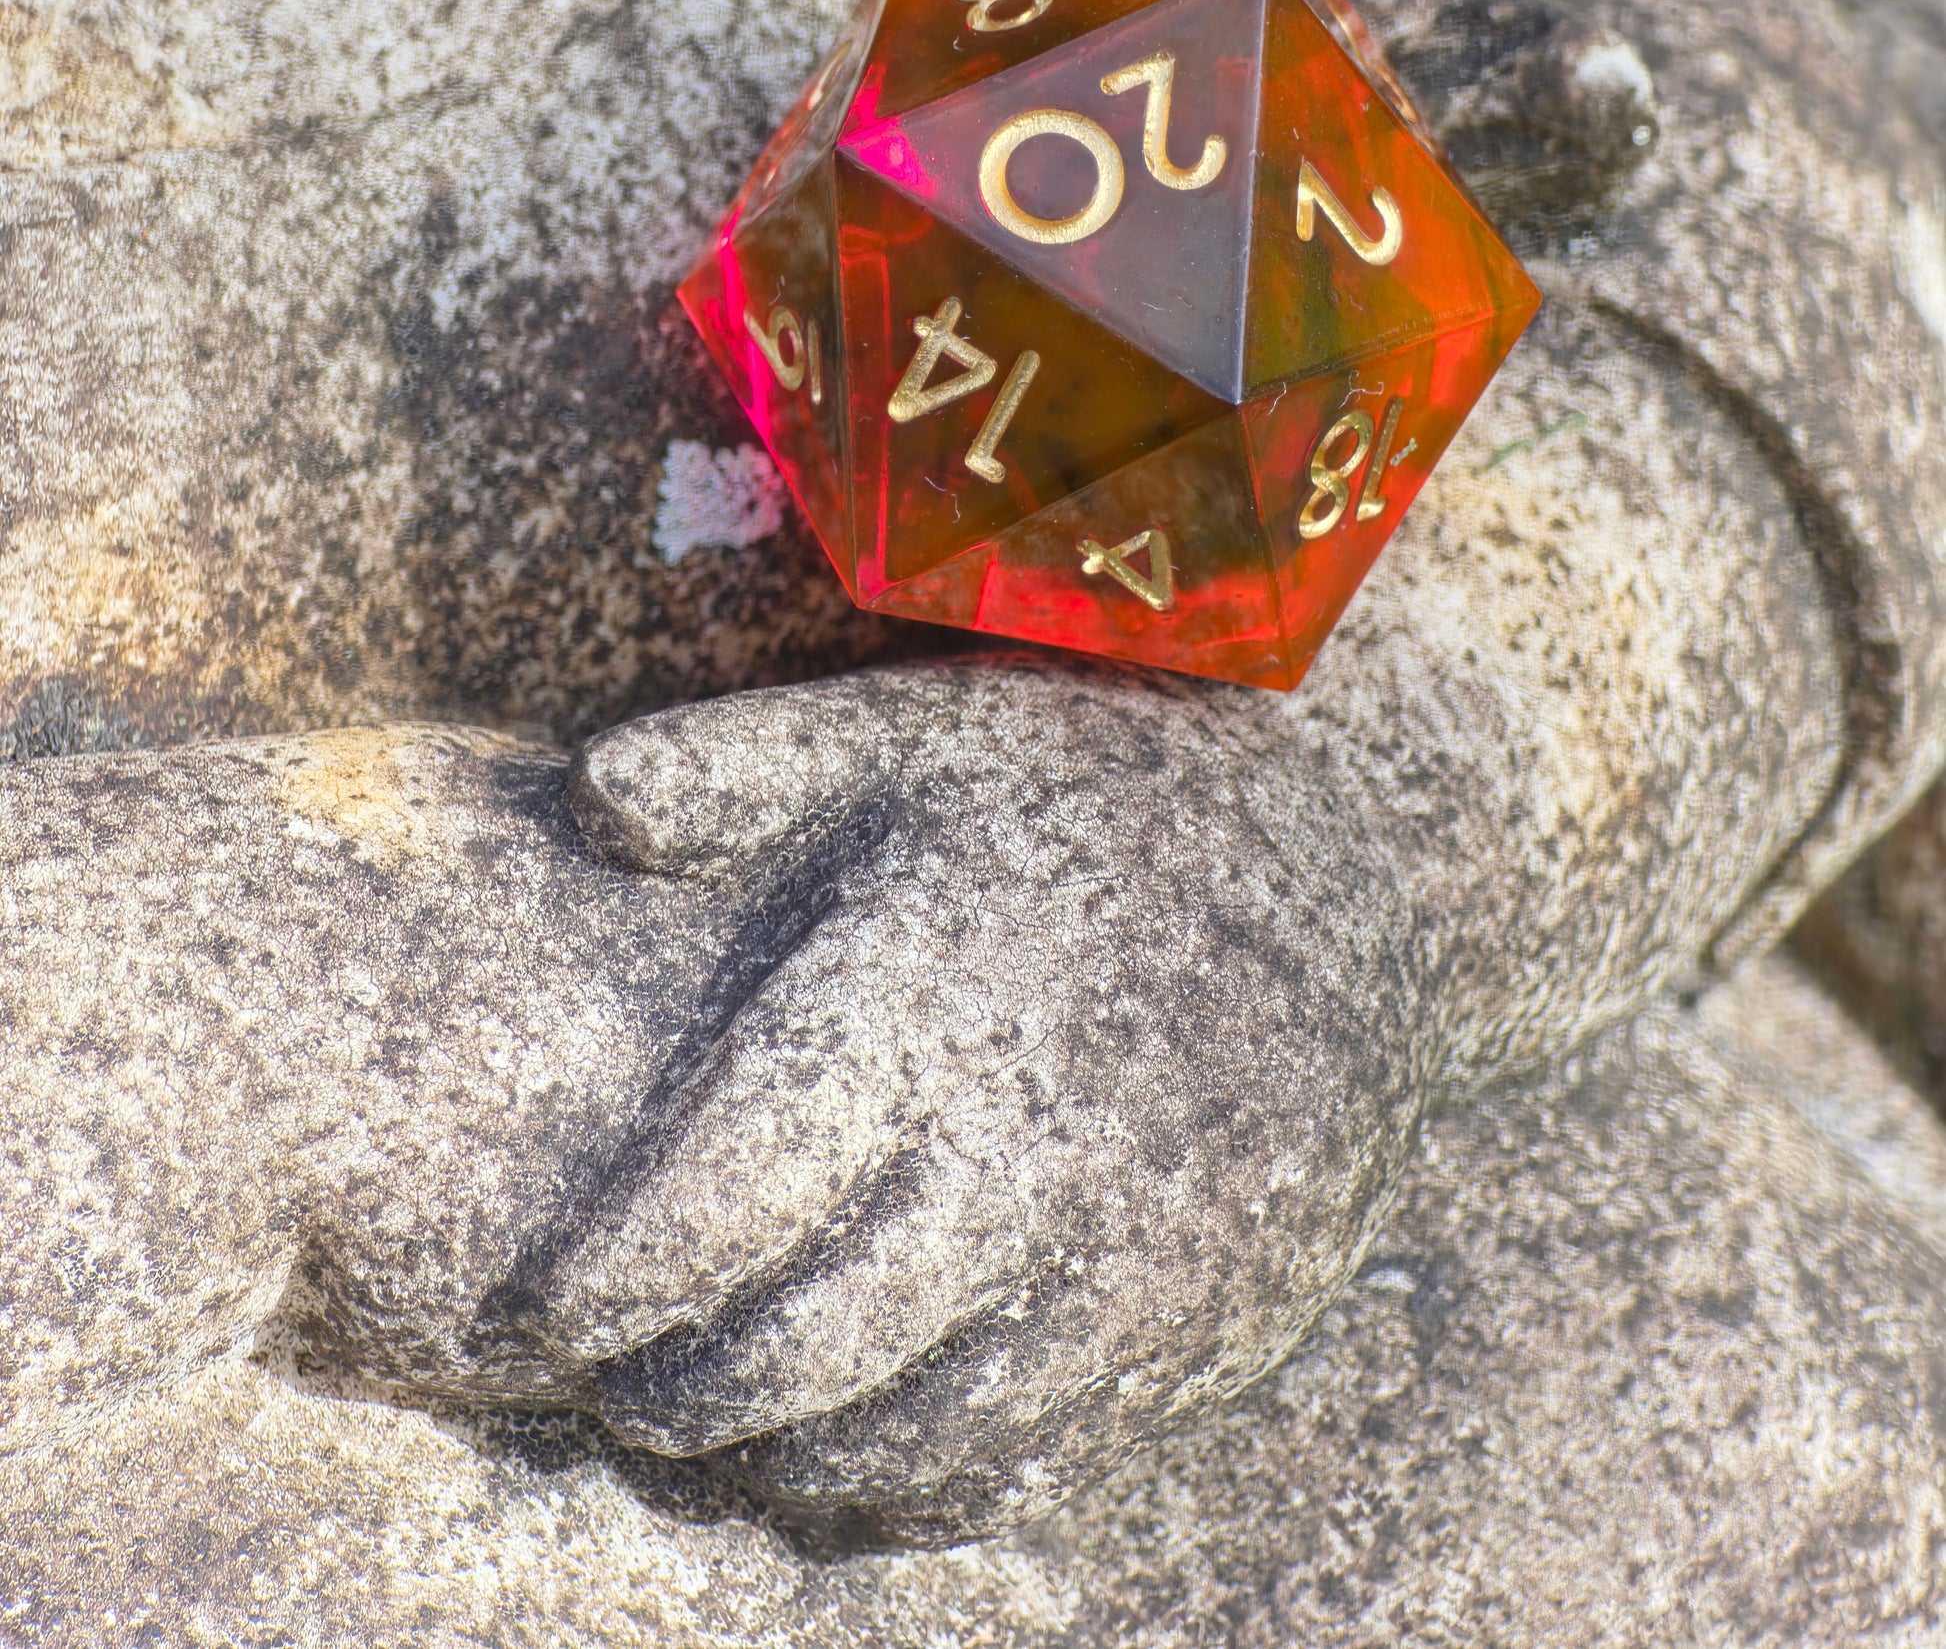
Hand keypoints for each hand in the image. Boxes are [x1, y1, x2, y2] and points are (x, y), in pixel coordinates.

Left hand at [527, 659, 1427, 1540]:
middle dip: (673, 1397)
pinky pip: (1037, 1453)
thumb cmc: (1103, 781)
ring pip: (907, 1433)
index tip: (544, 1314)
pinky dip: (926, 1474)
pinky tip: (874, 1439)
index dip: (602, 1291)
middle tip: (619, 1391)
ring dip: (788, 1452)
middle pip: (792, 1354)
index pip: (711, 1212)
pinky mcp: (1208, 1315)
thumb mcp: (918, 726)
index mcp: (916, 1008)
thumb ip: (742, 760)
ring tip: (729, 1423)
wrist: (1367, 853)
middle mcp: (1017, 1156)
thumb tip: (590, 804)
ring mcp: (1125, 1255)